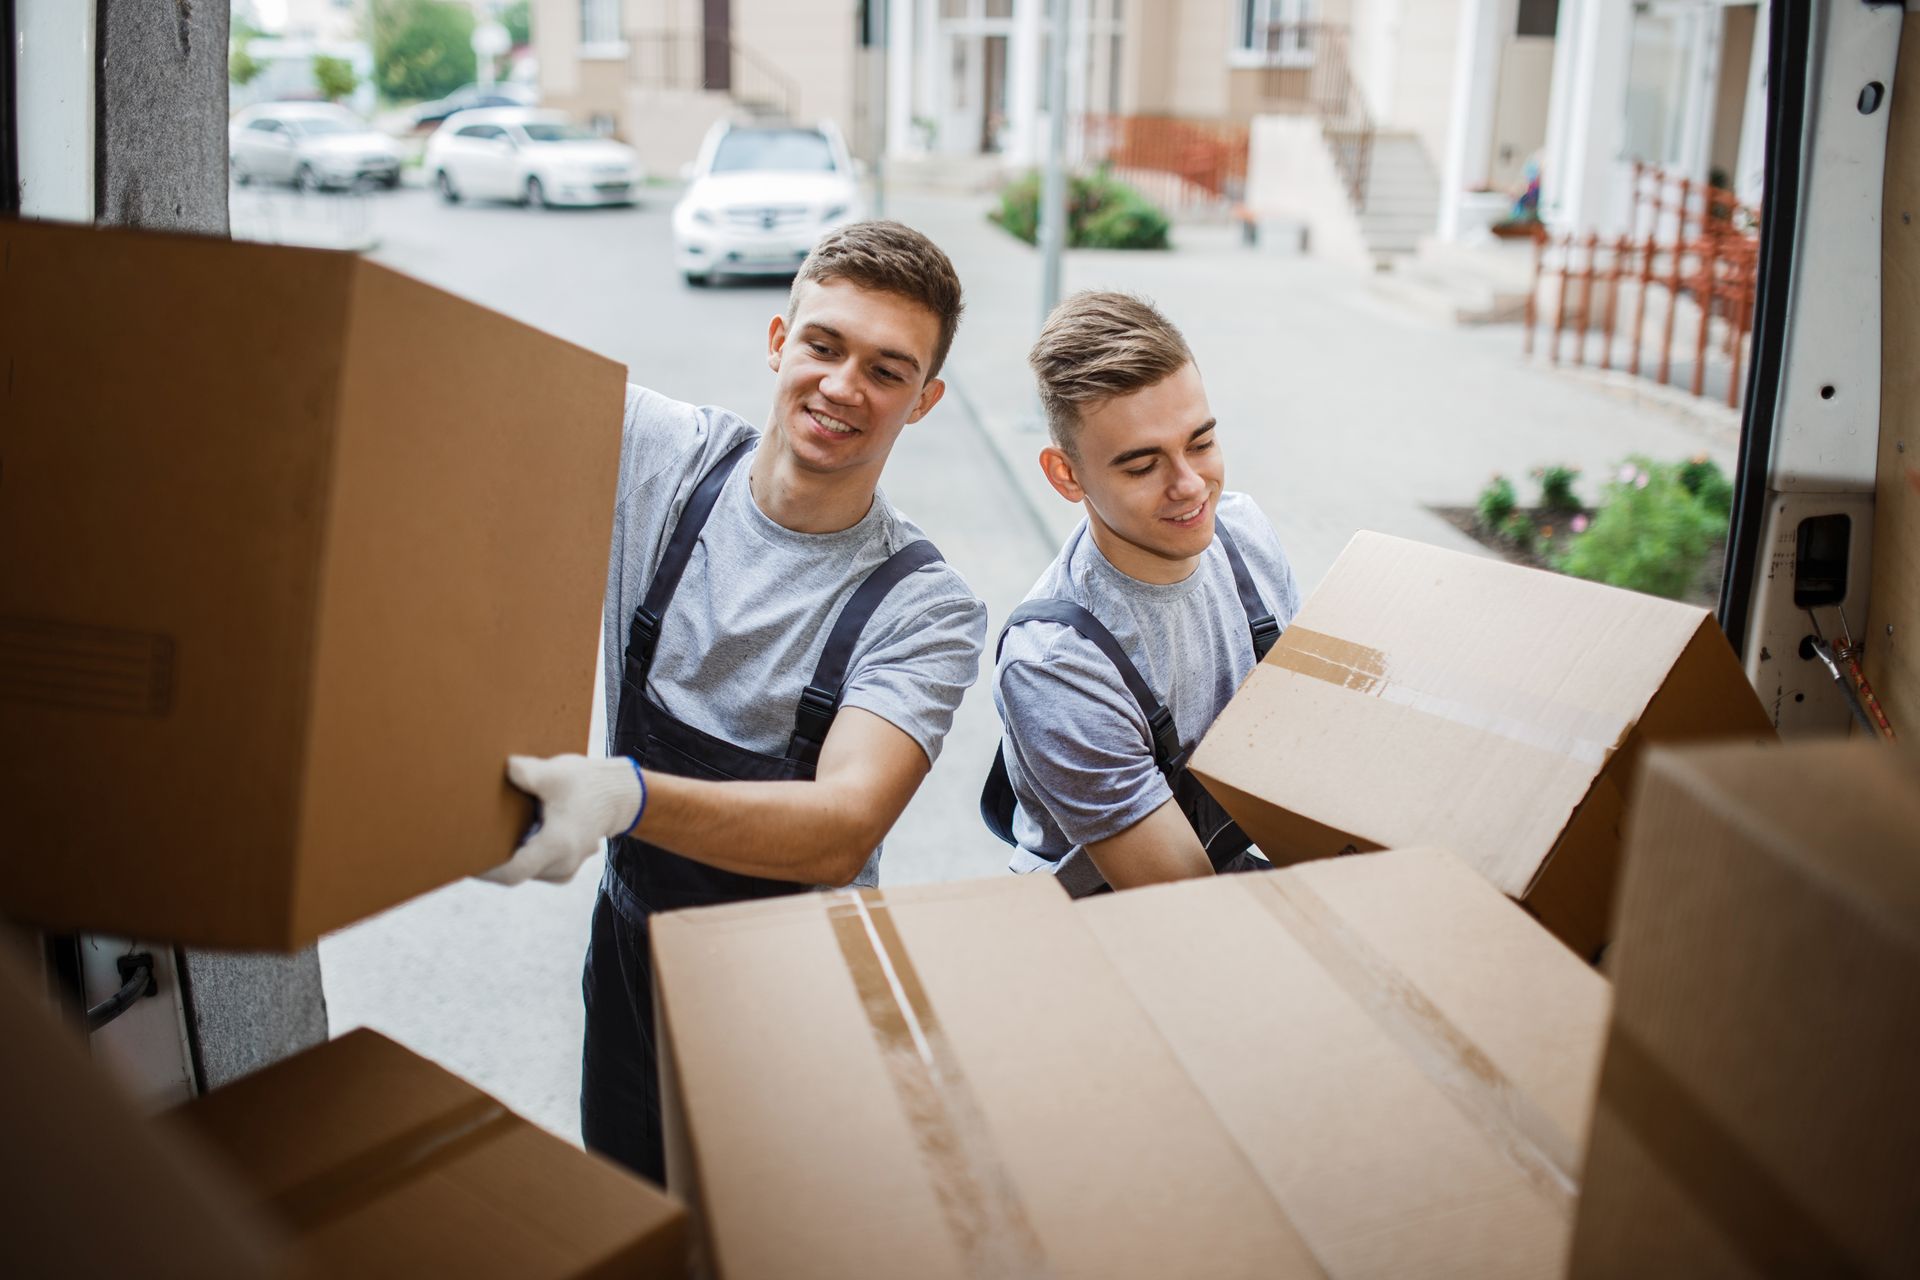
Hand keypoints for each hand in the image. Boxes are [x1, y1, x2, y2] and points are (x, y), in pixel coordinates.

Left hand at [480, 754, 643, 886]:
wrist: (619, 796)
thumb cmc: (588, 784)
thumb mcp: (556, 773)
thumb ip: (524, 771)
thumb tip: (499, 768)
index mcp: (558, 845)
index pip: (513, 871)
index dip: (486, 869)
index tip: (465, 856)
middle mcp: (562, 864)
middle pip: (514, 872)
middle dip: (492, 857)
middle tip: (468, 838)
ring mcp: (564, 870)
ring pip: (524, 871)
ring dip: (508, 855)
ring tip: (491, 832)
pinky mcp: (563, 869)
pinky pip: (534, 869)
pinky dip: (521, 855)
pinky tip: (515, 834)